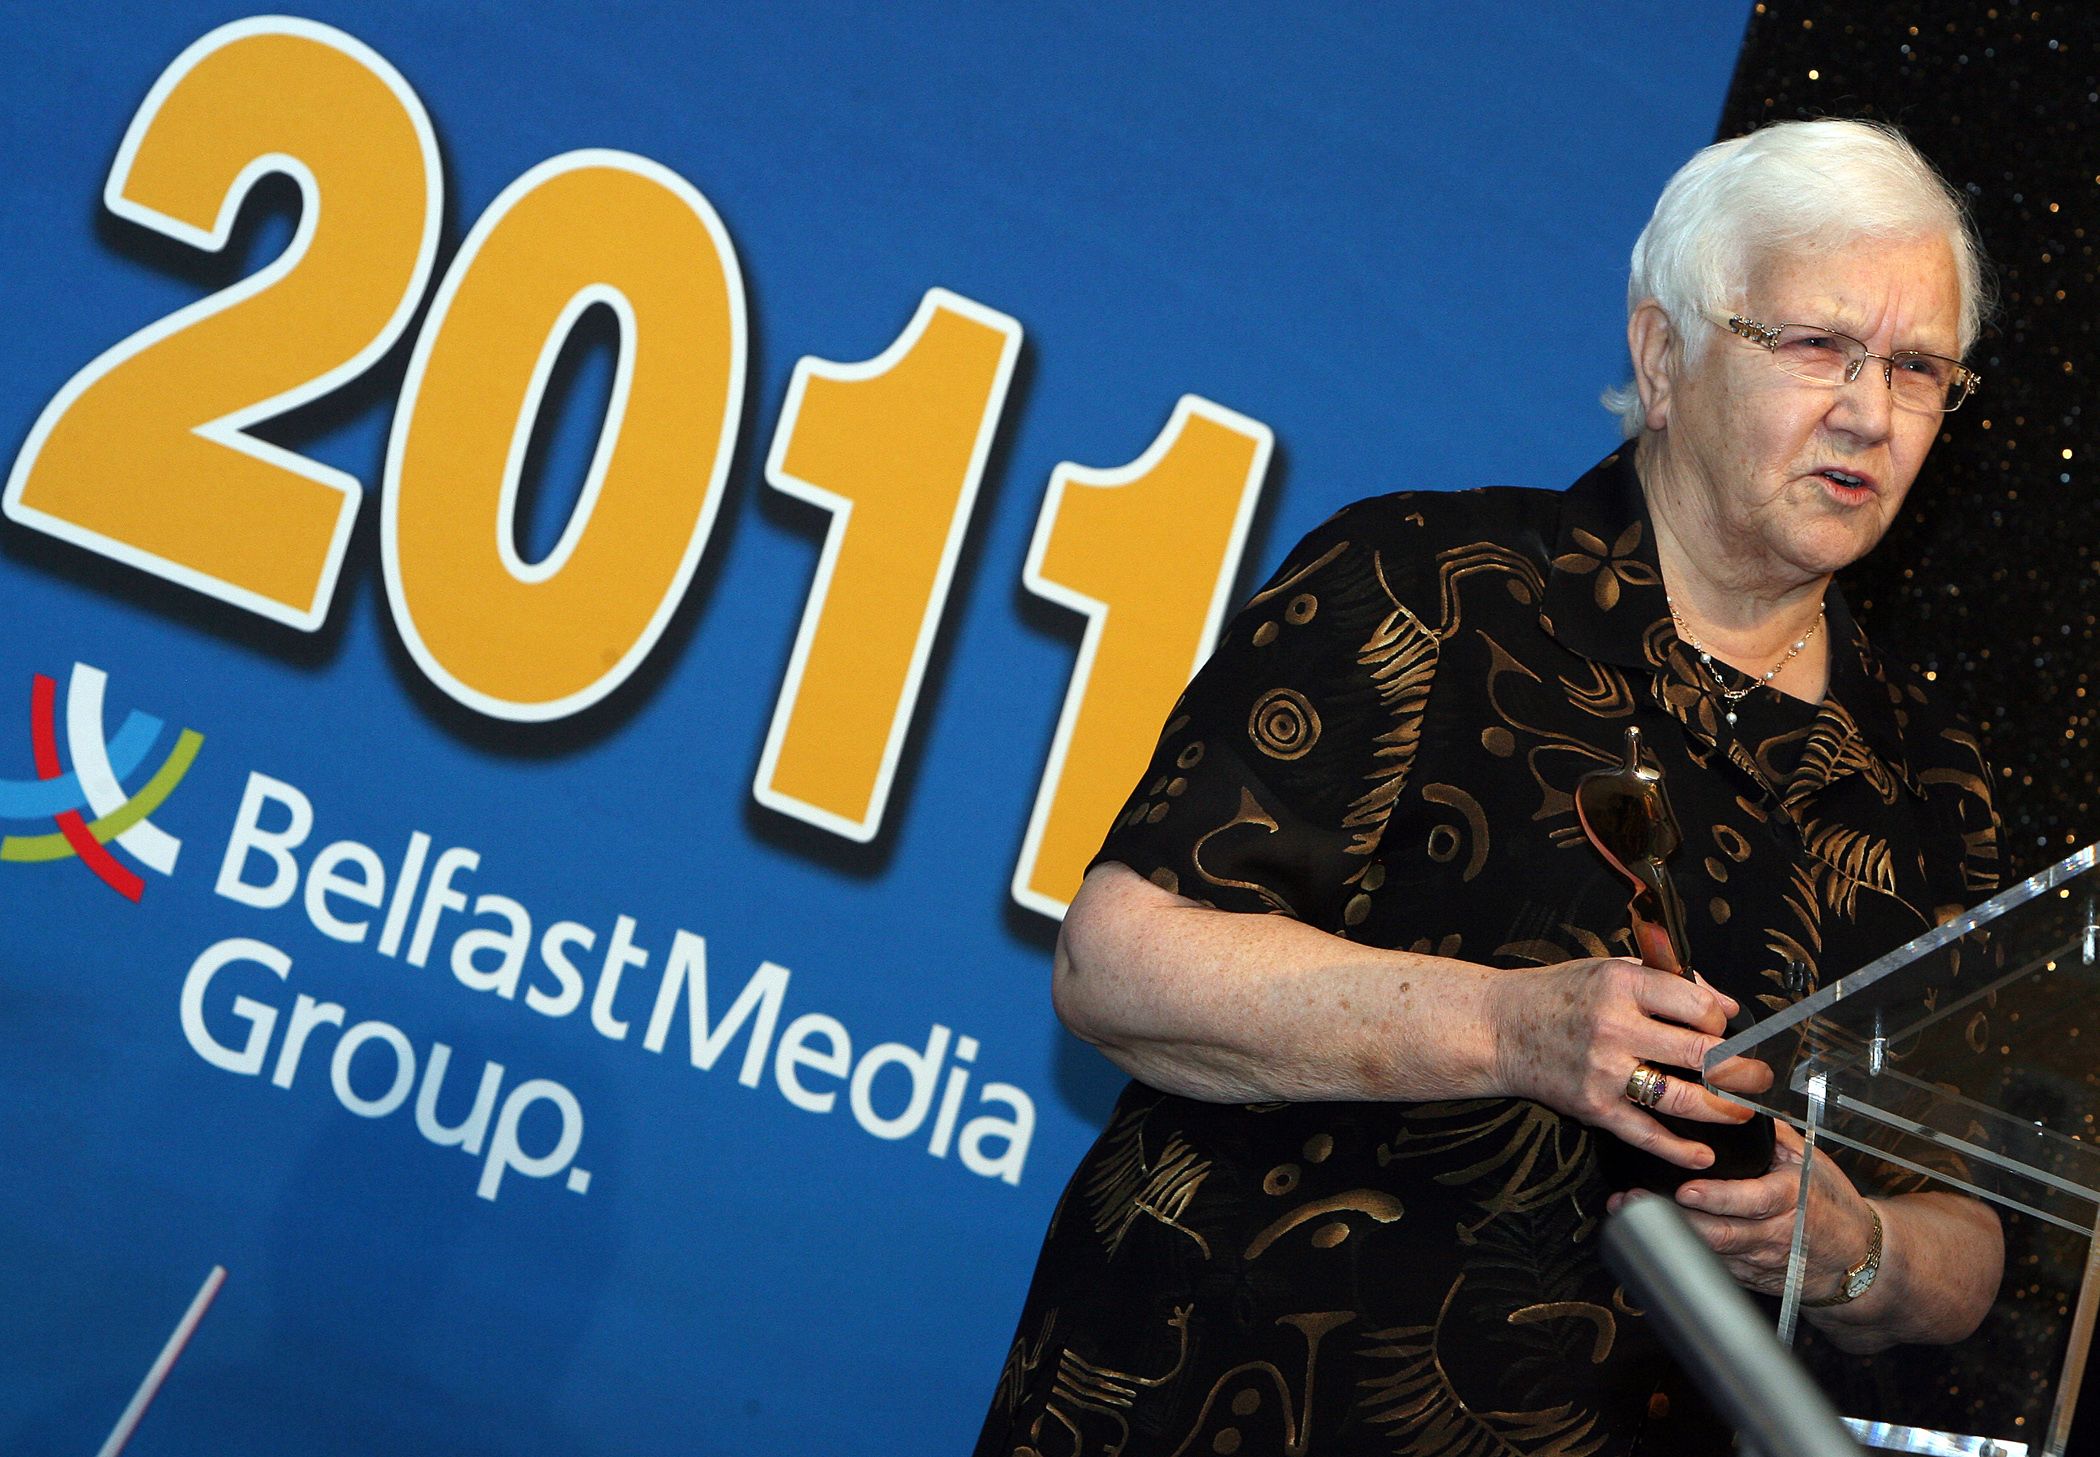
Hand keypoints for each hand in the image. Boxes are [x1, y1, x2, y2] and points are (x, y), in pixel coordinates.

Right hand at [1488, 956, 1772, 1169]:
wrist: (1498, 1028)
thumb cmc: (1558, 996)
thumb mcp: (1611, 971)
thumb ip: (1668, 983)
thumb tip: (1725, 1007)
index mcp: (1623, 985)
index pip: (1700, 1008)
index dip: (1724, 1023)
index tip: (1729, 1032)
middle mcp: (1615, 1027)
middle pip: (1701, 1056)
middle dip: (1742, 1070)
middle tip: (1759, 1076)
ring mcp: (1604, 1071)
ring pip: (1682, 1099)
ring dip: (1723, 1110)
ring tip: (1742, 1110)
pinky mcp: (1593, 1107)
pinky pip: (1645, 1134)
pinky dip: (1678, 1149)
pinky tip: (1702, 1154)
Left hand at [1614, 1122, 1876, 1299]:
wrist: (1857, 1259)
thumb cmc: (1832, 1204)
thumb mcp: (1811, 1162)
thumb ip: (1772, 1136)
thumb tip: (1734, 1103)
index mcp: (1791, 1199)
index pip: (1753, 1201)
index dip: (1718, 1198)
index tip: (1686, 1190)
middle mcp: (1774, 1234)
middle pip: (1722, 1233)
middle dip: (1676, 1219)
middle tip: (1636, 1200)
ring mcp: (1759, 1261)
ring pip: (1710, 1253)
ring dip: (1668, 1236)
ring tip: (1629, 1214)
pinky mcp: (1748, 1278)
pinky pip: (1712, 1267)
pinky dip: (1681, 1252)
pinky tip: (1650, 1236)